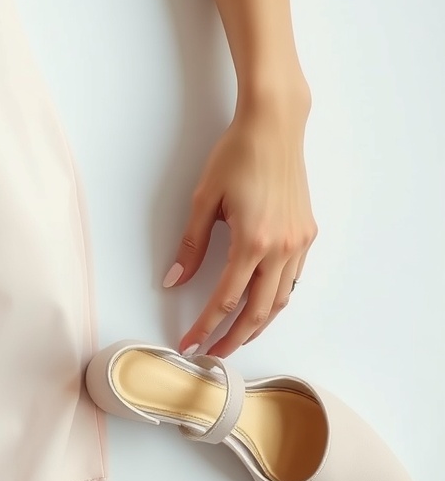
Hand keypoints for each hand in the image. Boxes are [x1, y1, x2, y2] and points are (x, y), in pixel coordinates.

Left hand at [164, 94, 316, 356]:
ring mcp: (299, 242)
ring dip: (257, 324)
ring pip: (280, 300)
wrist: (274, 127)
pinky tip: (260, 305)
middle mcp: (282, 248)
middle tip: (212, 354)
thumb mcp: (204, 201)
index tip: (189, 343)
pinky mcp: (307, 233)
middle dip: (233, 338)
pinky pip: (292, 279)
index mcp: (253, 242)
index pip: (225, 300)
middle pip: (257, 311)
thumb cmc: (236, 156)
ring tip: (235, 337)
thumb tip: (173, 281)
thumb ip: (190, 246)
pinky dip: (275, 299)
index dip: (205, 327)